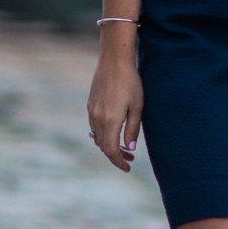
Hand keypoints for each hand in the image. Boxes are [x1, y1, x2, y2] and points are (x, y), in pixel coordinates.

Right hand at [87, 41, 143, 171]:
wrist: (114, 61)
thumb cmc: (130, 82)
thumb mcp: (137, 107)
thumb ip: (133, 129)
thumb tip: (129, 148)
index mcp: (110, 121)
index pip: (111, 150)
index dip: (118, 162)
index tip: (127, 168)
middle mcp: (97, 118)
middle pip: (103, 146)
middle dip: (115, 155)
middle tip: (130, 157)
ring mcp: (91, 111)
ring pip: (97, 137)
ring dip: (109, 144)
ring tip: (124, 146)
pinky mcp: (90, 105)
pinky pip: (94, 126)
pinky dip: (103, 134)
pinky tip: (114, 131)